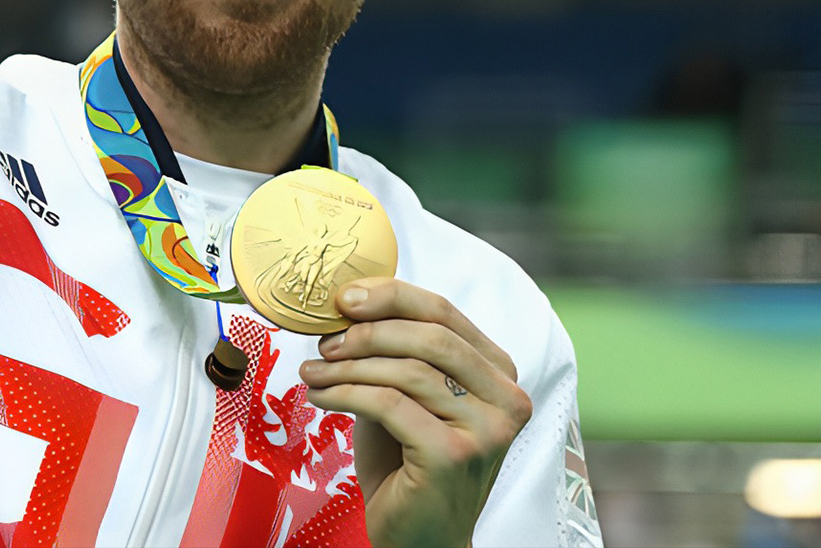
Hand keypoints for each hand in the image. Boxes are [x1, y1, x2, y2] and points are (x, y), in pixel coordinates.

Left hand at [299, 279, 530, 547]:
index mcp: (499, 374)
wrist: (420, 539)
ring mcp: (485, 430)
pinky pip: (389, 404)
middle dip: (368, 330)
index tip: (344, 297)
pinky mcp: (453, 456)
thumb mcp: (408, 396)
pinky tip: (321, 396)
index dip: (391, 296)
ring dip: (349, 366)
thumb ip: (397, 353)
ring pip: (407, 370)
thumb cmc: (409, 464)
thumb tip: (350, 306)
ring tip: (314, 371)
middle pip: (430, 336)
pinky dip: (346, 394)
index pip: (445, 313)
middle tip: (325, 340)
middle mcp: (506, 399)